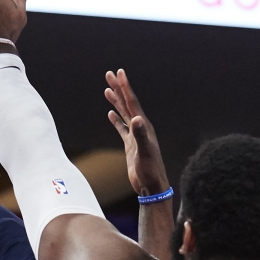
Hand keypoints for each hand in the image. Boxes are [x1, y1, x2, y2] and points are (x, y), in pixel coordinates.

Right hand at [104, 69, 167, 195]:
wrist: (152, 186)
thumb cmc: (150, 171)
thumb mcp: (145, 152)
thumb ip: (140, 135)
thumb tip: (136, 119)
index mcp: (144, 126)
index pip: (132, 102)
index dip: (125, 87)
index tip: (119, 73)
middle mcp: (140, 128)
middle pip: (127, 104)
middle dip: (118, 89)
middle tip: (109, 74)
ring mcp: (135, 136)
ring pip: (124, 113)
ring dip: (116, 101)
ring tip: (107, 89)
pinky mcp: (131, 145)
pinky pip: (121, 128)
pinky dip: (116, 120)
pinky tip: (110, 114)